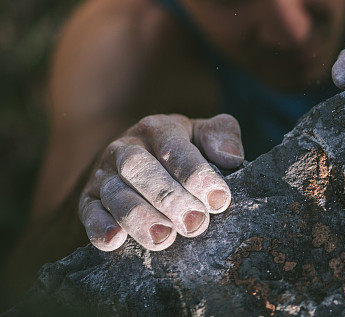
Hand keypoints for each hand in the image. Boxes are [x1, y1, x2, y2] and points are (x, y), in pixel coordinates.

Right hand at [78, 114, 243, 251]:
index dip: (197, 174)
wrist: (135, 157)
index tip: (219, 199)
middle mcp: (126, 148)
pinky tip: (116, 240)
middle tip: (195, 222)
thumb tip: (231, 157)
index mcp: (158, 128)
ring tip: (164, 237)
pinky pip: (89, 213)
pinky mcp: (88, 200)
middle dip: (169, 198)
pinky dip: (100, 227)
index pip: (176, 148)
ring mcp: (104, 175)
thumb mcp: (203, 133)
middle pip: (141, 170)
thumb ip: (221, 135)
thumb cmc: (181, 147)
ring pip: (115, 194)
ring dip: (139, 217)